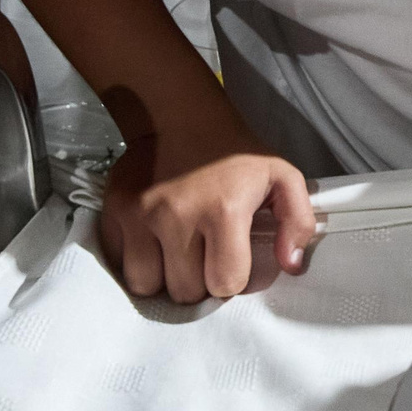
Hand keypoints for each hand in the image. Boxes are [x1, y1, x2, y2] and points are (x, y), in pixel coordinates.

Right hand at [99, 128, 316, 302]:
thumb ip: (297, 222)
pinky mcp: (114, 212)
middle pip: (186, 291)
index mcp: (224, 211)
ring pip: (147, 285)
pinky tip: (154, 245)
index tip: (233, 262)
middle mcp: (177, 216)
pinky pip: (120, 265)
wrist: (181, 118)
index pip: (225, 283)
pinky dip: (137, 263)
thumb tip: (290, 265)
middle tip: (205, 257)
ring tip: (178, 255)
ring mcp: (140, 215)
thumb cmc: (235, 155)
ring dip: (164, 278)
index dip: (233, 279)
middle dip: (199, 282)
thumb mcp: (282, 177)